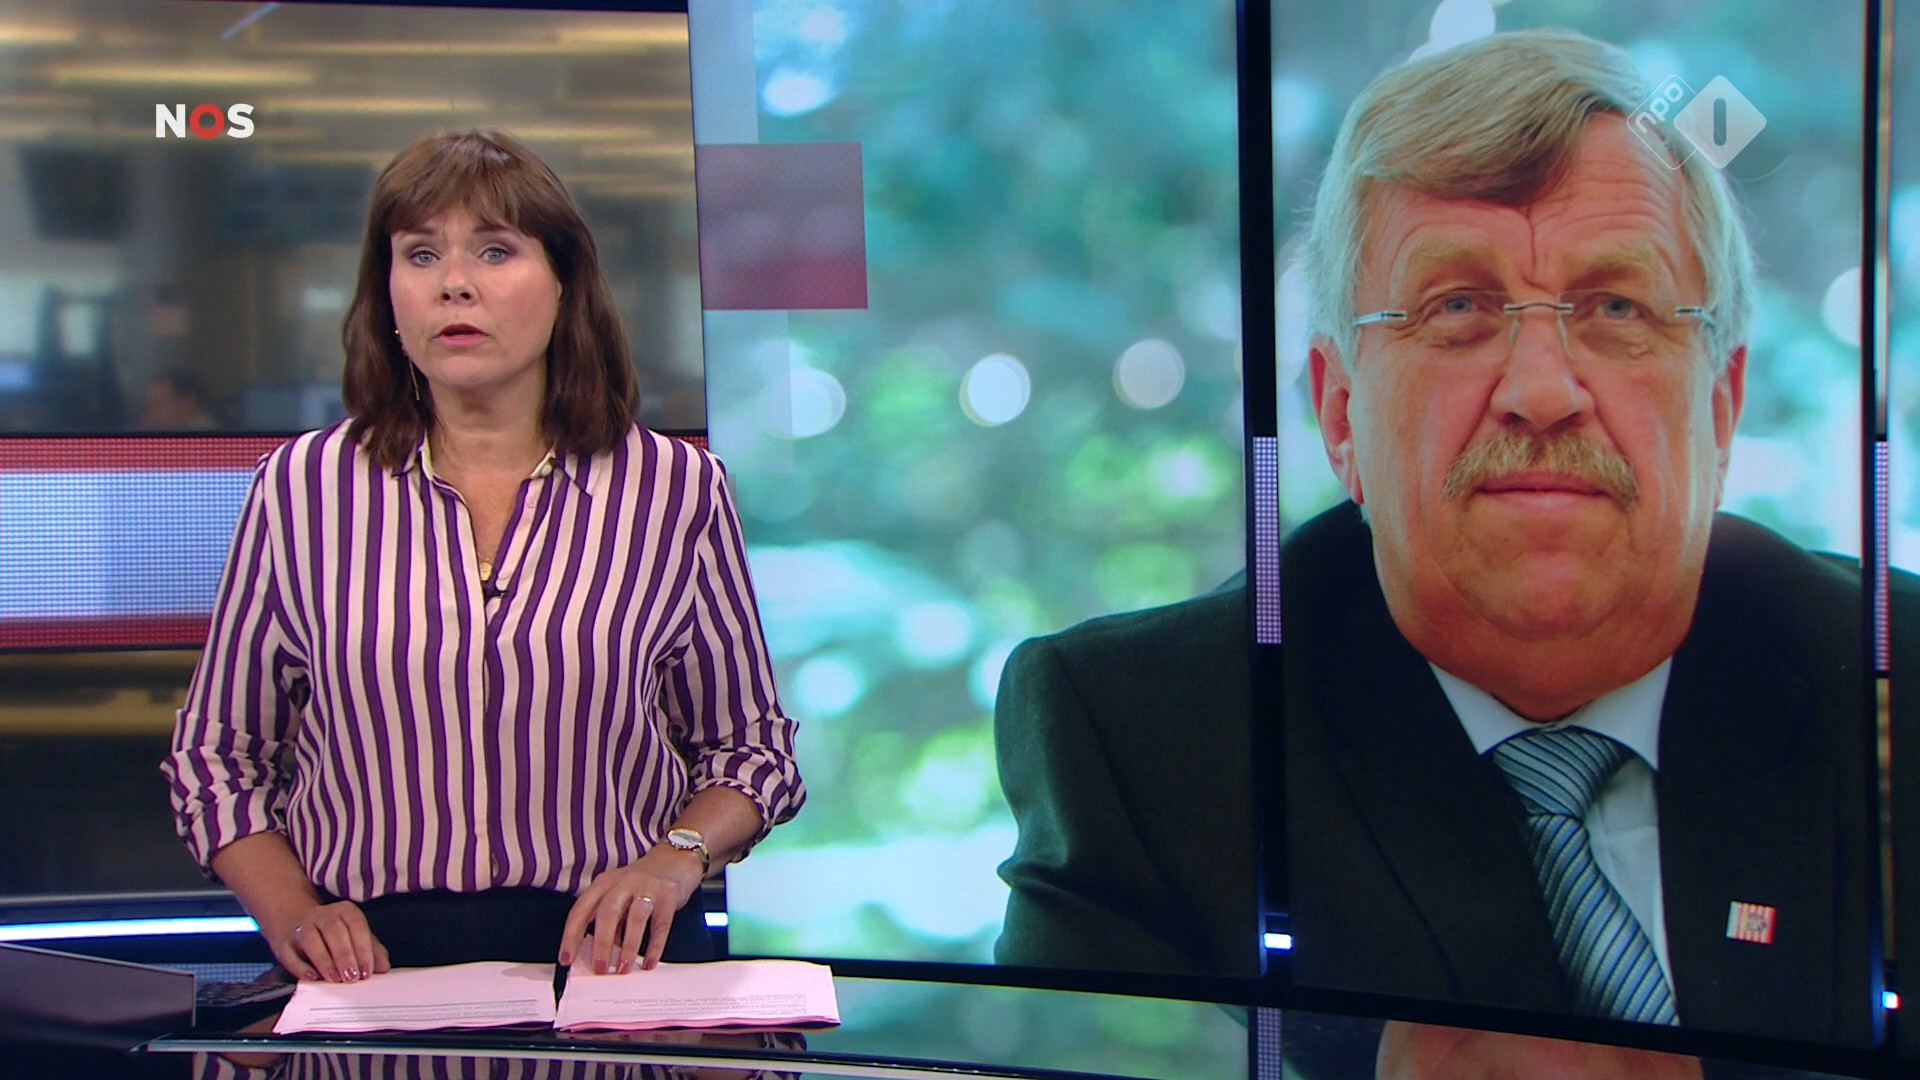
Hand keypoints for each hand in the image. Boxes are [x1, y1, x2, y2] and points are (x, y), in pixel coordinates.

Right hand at [270, 900, 389, 982]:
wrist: (294, 919)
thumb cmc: (332, 931)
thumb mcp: (354, 935)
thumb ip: (372, 949)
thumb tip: (383, 967)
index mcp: (344, 911)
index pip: (356, 925)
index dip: (363, 948)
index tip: (367, 970)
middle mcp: (322, 915)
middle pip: (334, 931)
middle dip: (345, 956)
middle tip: (352, 977)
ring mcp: (300, 927)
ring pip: (311, 939)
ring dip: (324, 961)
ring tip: (335, 979)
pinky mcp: (283, 943)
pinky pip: (290, 954)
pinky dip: (301, 967)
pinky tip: (312, 977)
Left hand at [559, 847, 702, 973]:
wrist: (675, 860)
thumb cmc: (641, 884)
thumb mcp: (618, 895)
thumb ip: (609, 920)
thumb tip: (601, 954)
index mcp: (604, 883)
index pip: (581, 909)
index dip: (571, 935)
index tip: (566, 959)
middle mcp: (623, 882)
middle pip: (607, 912)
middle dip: (601, 943)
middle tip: (600, 969)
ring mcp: (647, 887)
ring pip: (634, 918)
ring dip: (627, 947)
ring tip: (623, 969)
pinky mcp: (668, 895)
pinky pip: (660, 925)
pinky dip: (654, 947)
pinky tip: (649, 963)